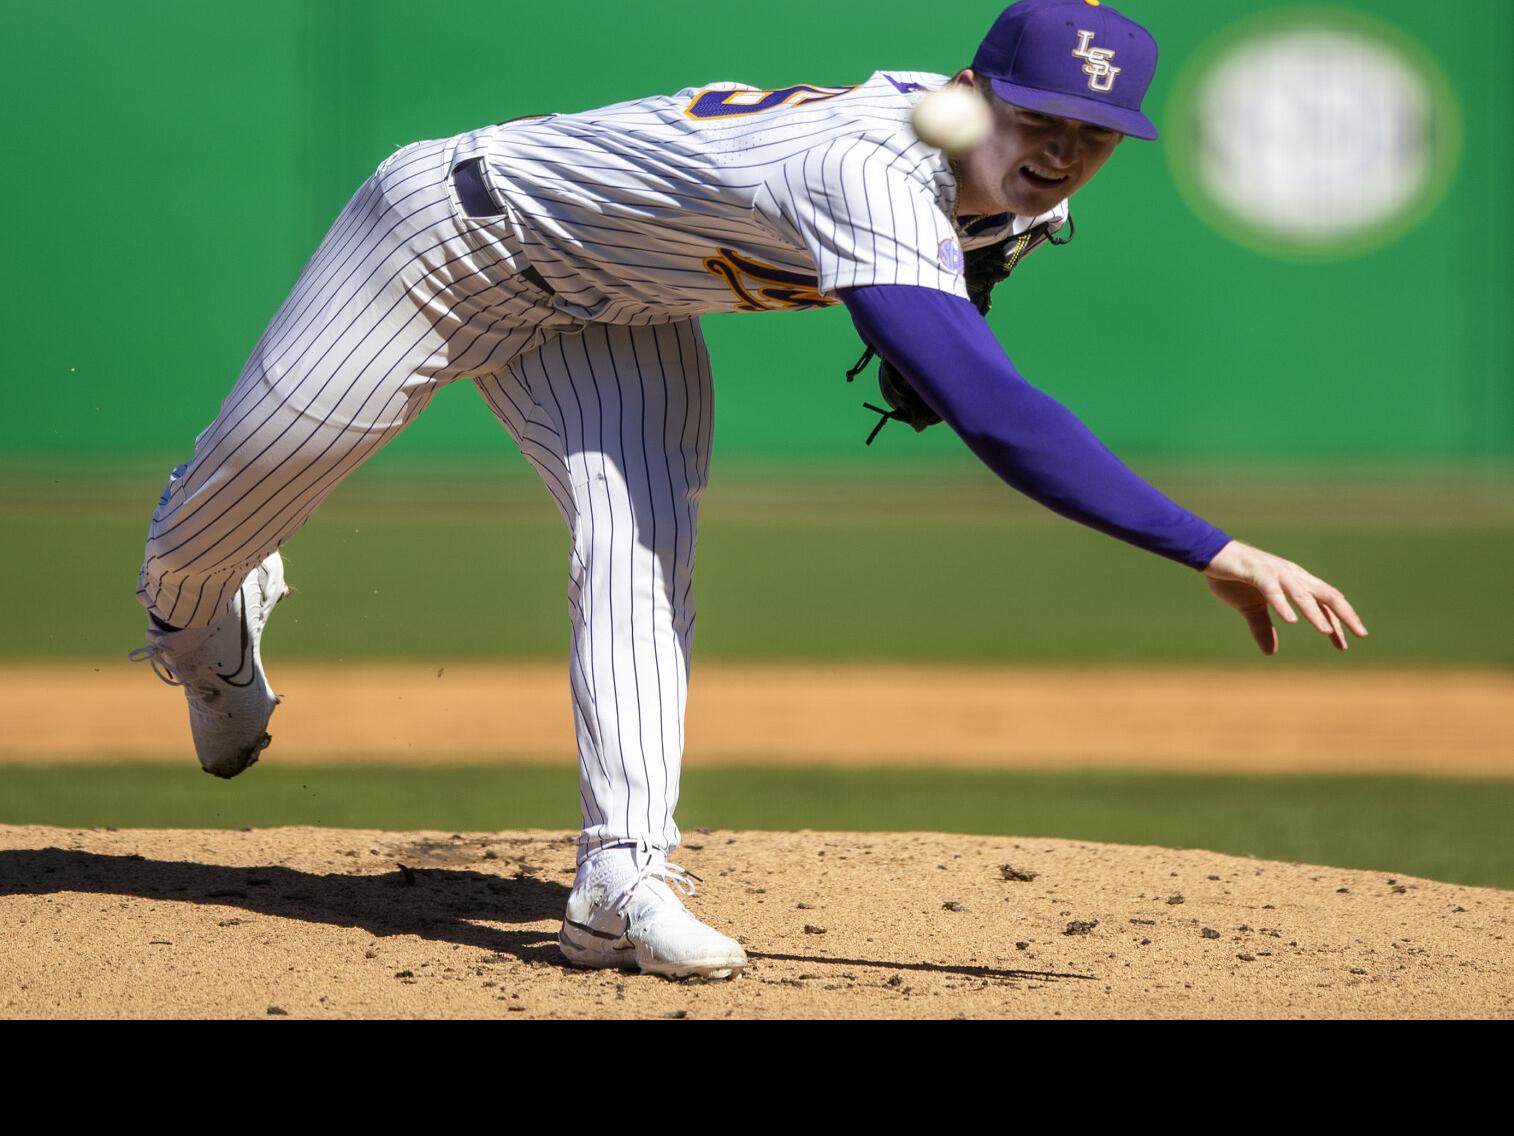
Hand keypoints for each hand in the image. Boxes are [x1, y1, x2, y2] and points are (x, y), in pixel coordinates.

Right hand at [1201, 539, 1367, 655]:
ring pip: (1302, 594)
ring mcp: (1276, 572)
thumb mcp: (1250, 608)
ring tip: (1326, 631)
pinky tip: (1291, 620)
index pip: (1324, 603)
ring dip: (1315, 613)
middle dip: (1344, 614)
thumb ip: (1263, 628)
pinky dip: (1283, 604)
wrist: (1210, 554)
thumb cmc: (1234, 577)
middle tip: (1360, 634)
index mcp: (1295, 582)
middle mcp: (1292, 576)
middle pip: (1326, 595)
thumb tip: (1271, 652)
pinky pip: (1273, 589)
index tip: (1344, 645)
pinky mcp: (1256, 572)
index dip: (1337, 623)